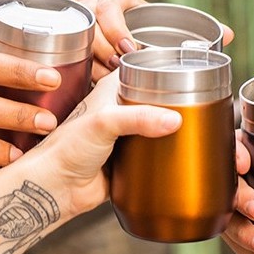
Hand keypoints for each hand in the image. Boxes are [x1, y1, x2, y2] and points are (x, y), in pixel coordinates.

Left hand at [19, 72, 181, 214]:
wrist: (56, 187)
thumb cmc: (64, 150)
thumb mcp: (103, 123)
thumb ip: (139, 118)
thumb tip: (172, 119)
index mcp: (110, 90)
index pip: (141, 68)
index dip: (162, 67)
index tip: (186, 70)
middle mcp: (118, 109)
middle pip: (154, 98)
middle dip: (173, 101)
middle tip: (197, 101)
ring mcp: (124, 134)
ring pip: (156, 125)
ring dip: (170, 128)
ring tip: (195, 124)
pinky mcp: (128, 158)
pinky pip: (152, 152)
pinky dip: (164, 152)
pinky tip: (179, 151)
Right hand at [70, 0, 234, 78]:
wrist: (104, 22)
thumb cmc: (139, 21)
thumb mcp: (162, 18)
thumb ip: (195, 26)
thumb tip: (230, 34)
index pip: (109, 8)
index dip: (116, 27)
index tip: (129, 47)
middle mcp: (93, 10)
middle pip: (93, 32)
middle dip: (106, 53)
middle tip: (122, 70)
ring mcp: (79, 29)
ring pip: (82, 48)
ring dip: (97, 67)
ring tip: (114, 82)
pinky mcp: (72, 49)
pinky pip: (75, 63)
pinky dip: (88, 77)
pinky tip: (100, 90)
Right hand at [221, 130, 253, 253]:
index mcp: (249, 152)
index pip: (231, 149)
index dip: (232, 155)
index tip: (244, 162)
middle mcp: (235, 184)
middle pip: (226, 191)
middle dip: (239, 200)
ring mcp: (236, 215)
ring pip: (232, 227)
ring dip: (246, 237)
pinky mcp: (246, 243)